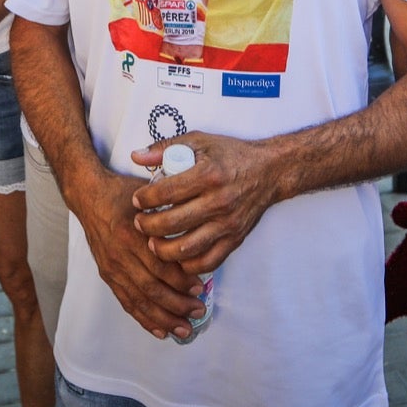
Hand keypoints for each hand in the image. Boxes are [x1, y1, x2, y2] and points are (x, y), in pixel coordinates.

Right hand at [70, 170, 203, 339]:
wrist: (89, 196)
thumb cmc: (124, 195)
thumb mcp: (148, 197)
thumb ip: (169, 214)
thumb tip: (198, 233)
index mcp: (132, 234)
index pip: (160, 266)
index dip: (181, 281)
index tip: (200, 288)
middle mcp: (120, 254)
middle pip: (151, 288)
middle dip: (177, 304)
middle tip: (198, 311)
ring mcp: (112, 267)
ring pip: (140, 300)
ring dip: (164, 318)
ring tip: (184, 329)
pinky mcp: (107, 275)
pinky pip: (126, 302)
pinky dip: (144, 319)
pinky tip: (160, 330)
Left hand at [129, 132, 277, 274]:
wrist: (269, 171)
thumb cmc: (231, 155)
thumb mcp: (199, 141)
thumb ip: (166, 148)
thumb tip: (136, 157)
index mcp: (208, 175)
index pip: (166, 192)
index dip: (144, 199)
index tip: (136, 200)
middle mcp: (218, 201)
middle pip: (172, 223)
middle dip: (147, 226)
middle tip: (139, 223)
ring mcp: (228, 224)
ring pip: (187, 247)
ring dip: (163, 249)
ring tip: (152, 242)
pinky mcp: (235, 239)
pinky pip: (208, 261)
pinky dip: (188, 264)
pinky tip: (176, 256)